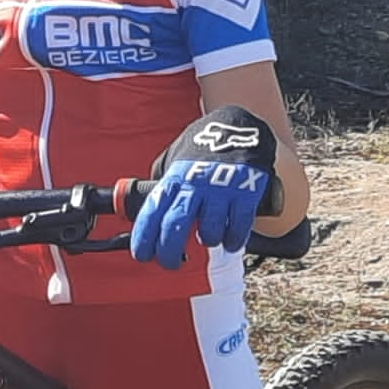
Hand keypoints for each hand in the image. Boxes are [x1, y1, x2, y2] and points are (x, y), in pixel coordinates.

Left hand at [131, 107, 278, 269]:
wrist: (237, 125)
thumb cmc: (201, 148)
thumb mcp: (175, 161)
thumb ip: (162, 184)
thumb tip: (144, 210)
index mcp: (173, 179)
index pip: (152, 212)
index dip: (144, 237)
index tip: (142, 255)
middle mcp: (194, 185)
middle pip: (175, 225)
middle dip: (169, 251)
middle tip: (171, 263)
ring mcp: (221, 189)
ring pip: (209, 230)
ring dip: (207, 241)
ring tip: (207, 239)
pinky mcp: (246, 192)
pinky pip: (239, 225)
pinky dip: (233, 239)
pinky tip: (229, 241)